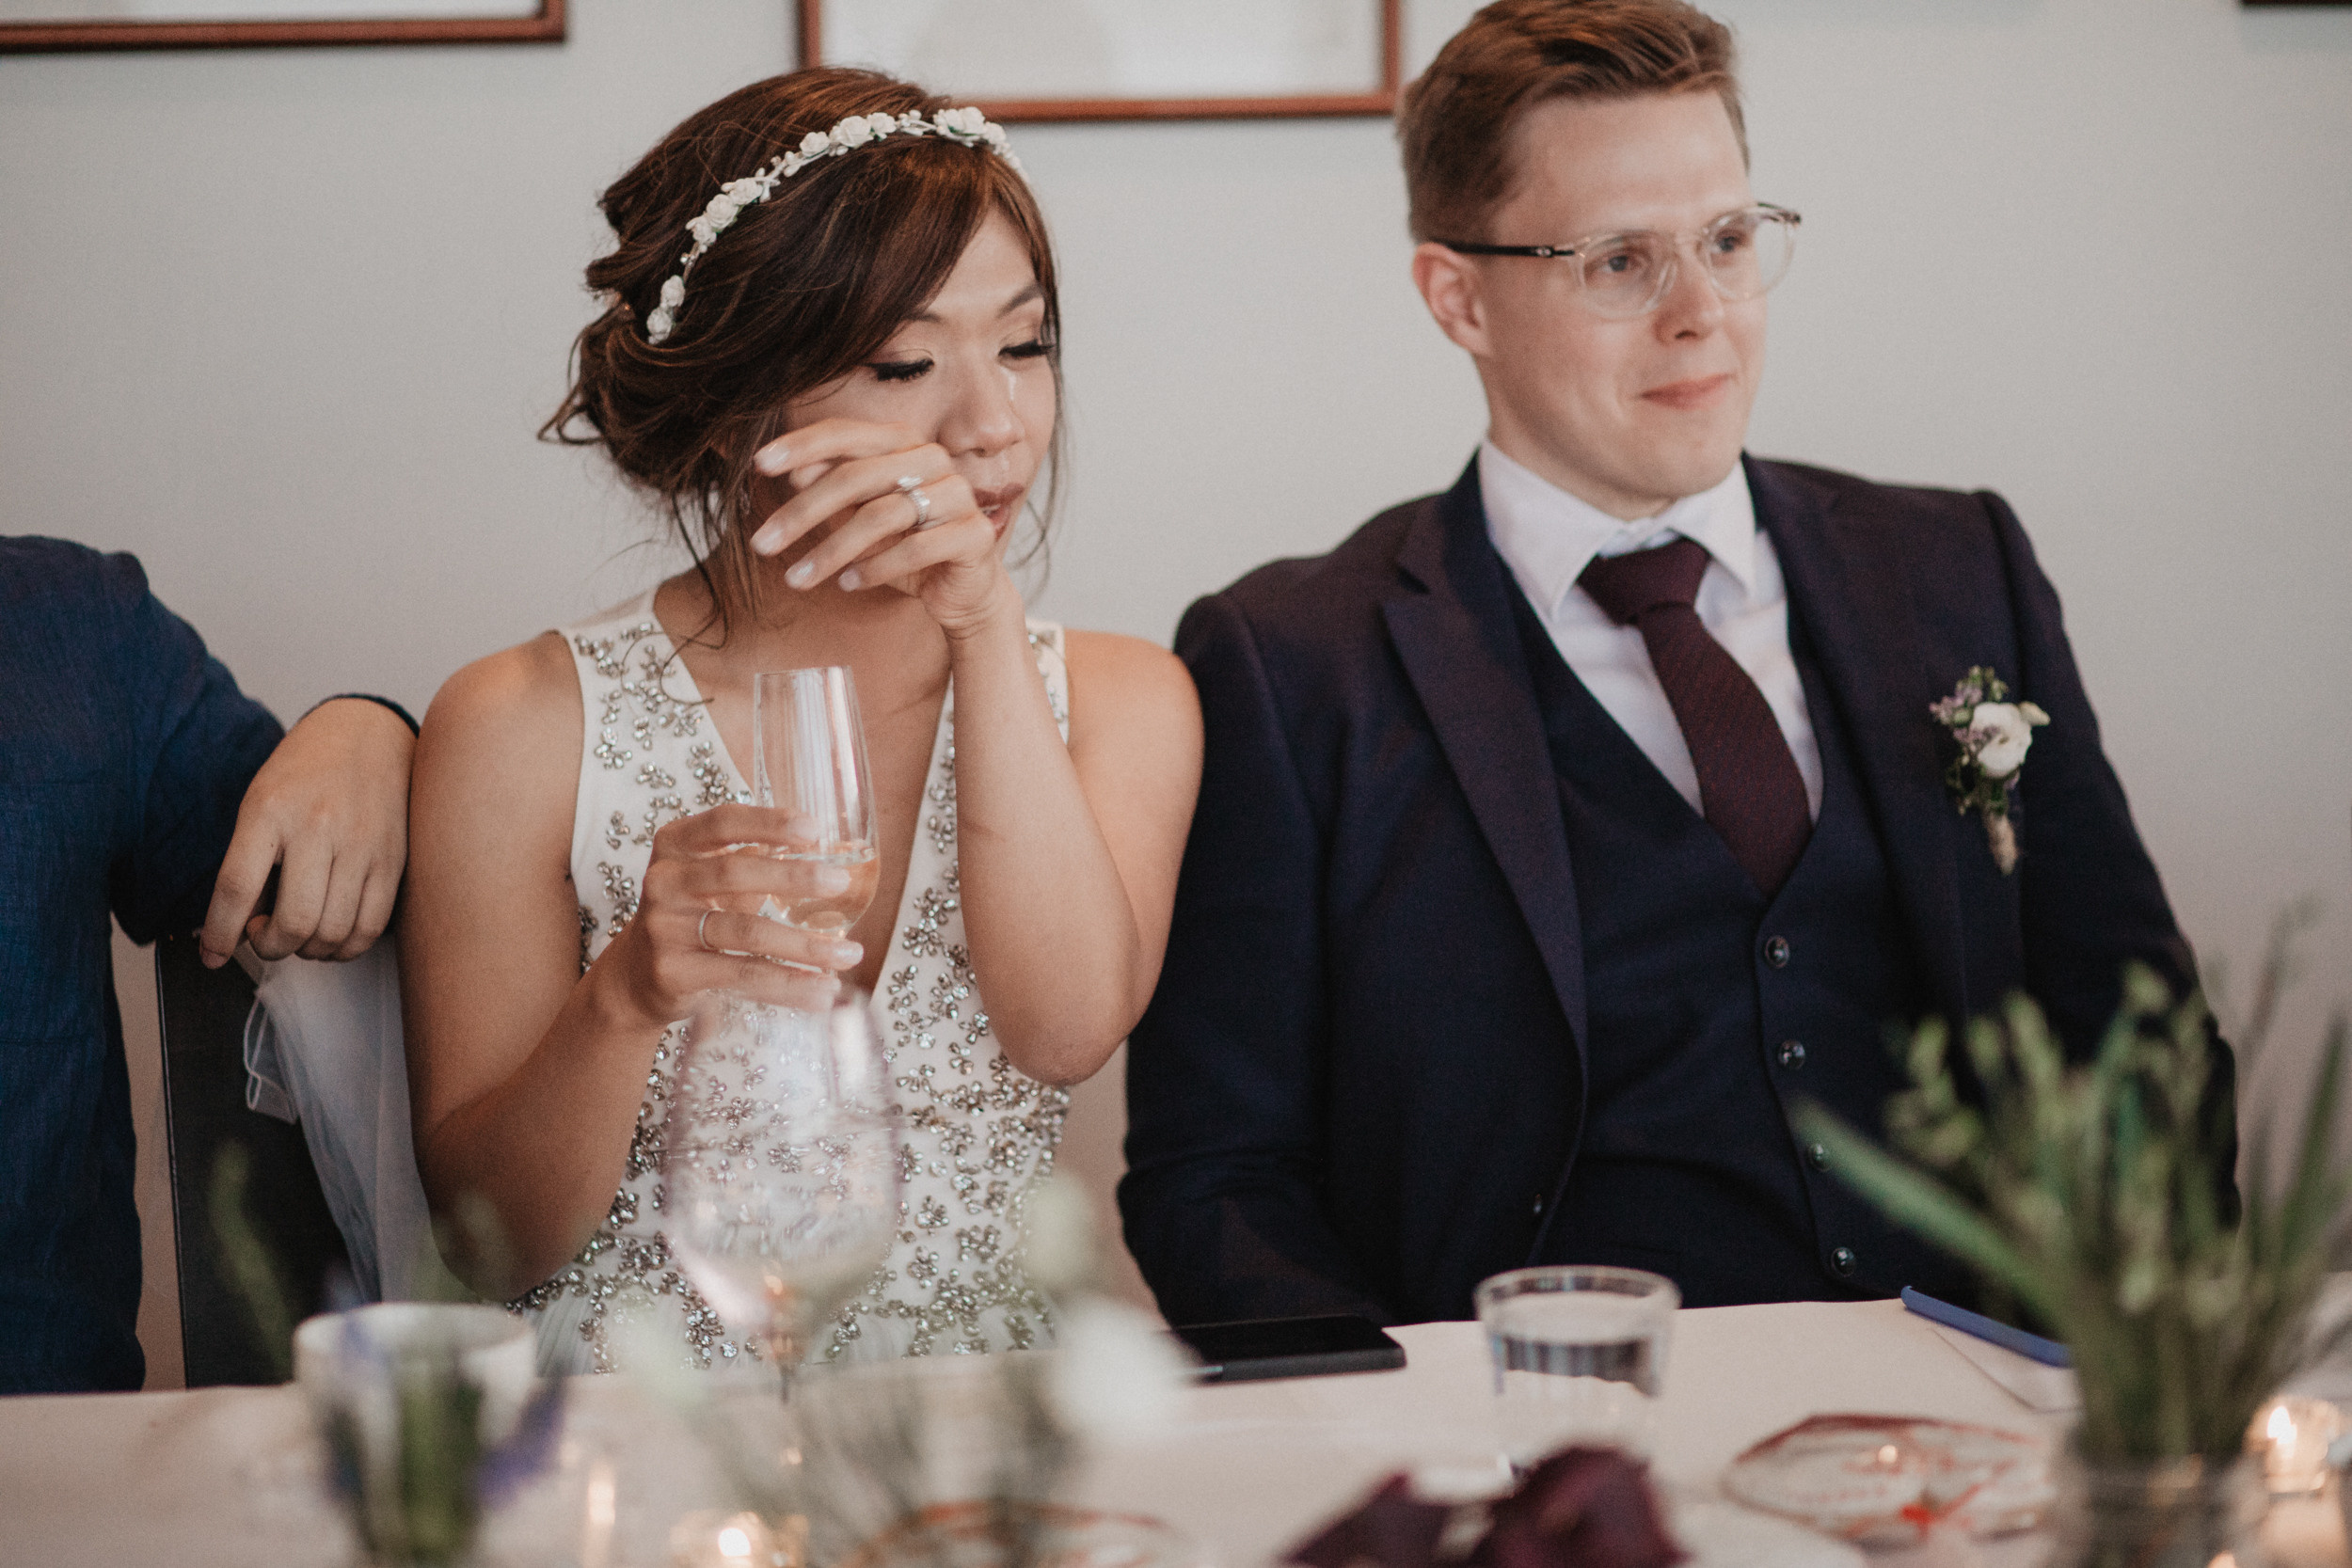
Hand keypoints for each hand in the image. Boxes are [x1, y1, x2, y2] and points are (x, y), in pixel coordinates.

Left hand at [200, 697, 414, 967]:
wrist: (368, 735)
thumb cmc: (305, 772)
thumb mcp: (260, 803)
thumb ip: (249, 862)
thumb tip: (239, 928)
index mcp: (270, 810)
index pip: (237, 888)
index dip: (220, 933)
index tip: (213, 955)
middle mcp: (317, 827)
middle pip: (292, 921)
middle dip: (270, 946)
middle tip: (264, 936)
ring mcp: (361, 846)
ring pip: (332, 932)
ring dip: (308, 950)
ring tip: (298, 934)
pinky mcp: (392, 861)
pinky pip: (369, 927)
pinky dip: (345, 947)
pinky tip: (330, 935)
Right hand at [597, 803, 863, 1024]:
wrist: (637, 974)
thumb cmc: (691, 914)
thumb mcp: (711, 877)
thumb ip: (756, 859)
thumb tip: (832, 849)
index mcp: (675, 845)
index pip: (723, 822)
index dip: (769, 822)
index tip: (815, 829)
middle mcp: (664, 882)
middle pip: (734, 874)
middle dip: (794, 877)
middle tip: (840, 882)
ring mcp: (665, 929)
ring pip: (747, 933)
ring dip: (806, 946)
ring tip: (851, 955)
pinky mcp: (674, 973)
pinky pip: (743, 976)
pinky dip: (790, 985)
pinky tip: (823, 991)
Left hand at [748, 418, 1020, 638]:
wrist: (964, 591)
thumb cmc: (903, 548)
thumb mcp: (857, 518)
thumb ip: (831, 492)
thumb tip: (795, 471)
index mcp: (904, 442)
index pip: (845, 432)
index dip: (800, 445)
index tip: (758, 465)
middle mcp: (933, 459)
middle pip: (855, 477)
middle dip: (802, 513)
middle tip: (761, 544)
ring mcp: (959, 495)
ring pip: (881, 516)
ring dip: (831, 551)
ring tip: (796, 580)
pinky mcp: (975, 535)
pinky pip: (916, 549)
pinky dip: (875, 568)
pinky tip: (848, 585)